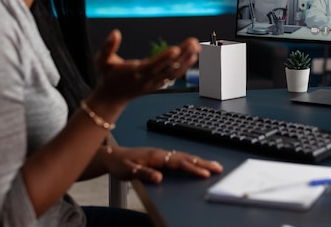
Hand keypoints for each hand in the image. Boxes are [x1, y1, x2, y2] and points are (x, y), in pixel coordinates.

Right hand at [92, 30, 199, 101]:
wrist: (112, 97)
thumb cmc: (108, 76)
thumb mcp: (101, 60)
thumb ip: (107, 46)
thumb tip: (115, 33)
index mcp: (133, 72)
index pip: (151, 65)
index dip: (163, 58)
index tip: (175, 49)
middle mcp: (146, 79)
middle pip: (167, 67)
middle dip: (181, 55)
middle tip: (193, 42)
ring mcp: (153, 83)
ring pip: (173, 72)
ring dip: (186, 60)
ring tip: (197, 47)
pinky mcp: (158, 85)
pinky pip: (173, 76)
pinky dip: (184, 67)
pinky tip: (193, 57)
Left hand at [102, 145, 222, 183]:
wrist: (112, 156)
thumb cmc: (120, 164)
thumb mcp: (128, 171)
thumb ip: (144, 174)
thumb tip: (159, 177)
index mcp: (155, 155)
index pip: (178, 163)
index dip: (192, 168)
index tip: (204, 173)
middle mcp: (161, 153)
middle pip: (186, 158)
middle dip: (203, 163)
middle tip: (218, 168)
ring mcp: (162, 154)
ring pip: (185, 157)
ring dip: (200, 161)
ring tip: (214, 166)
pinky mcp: (161, 157)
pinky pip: (180, 158)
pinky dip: (192, 161)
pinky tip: (197, 164)